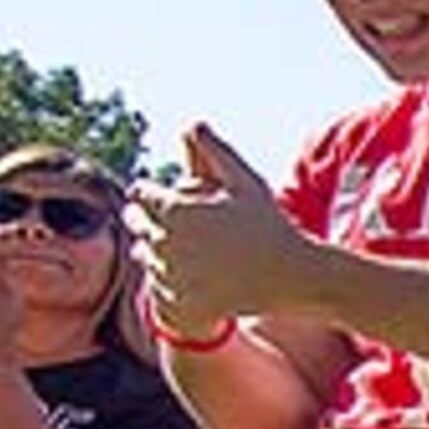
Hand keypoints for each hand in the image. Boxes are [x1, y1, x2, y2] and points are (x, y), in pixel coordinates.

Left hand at [129, 124, 310, 332]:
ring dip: (163, 254)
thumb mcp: (244, 181)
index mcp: (173, 210)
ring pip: (148, 259)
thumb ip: (213, 150)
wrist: (292, 277)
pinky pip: (158, 292)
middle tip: (182, 226)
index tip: (170, 198)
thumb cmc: (270, 225)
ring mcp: (169, 277)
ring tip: (198, 256)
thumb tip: (190, 122)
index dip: (153, 193)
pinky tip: (197, 282)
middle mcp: (164, 243)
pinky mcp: (178, 306)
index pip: (140, 194)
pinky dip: (172, 286)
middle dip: (152, 220)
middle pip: (136, 224)